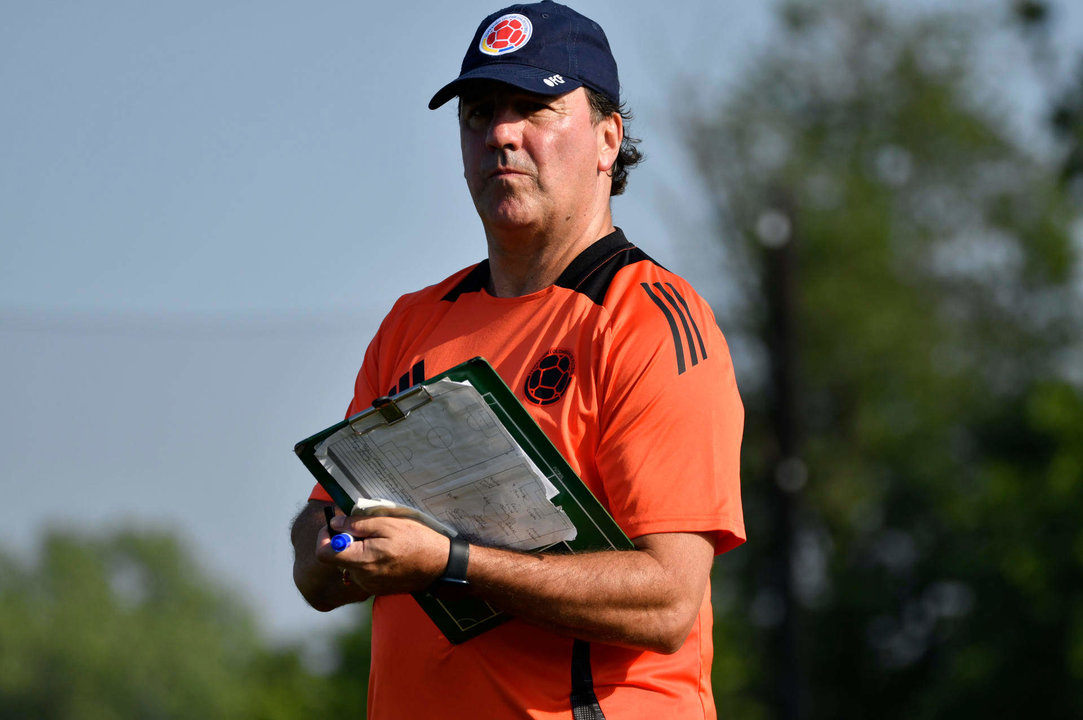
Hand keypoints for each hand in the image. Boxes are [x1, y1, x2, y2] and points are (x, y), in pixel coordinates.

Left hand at [317, 514, 450, 595]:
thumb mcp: (388, 524)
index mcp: (363, 560)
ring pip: (349, 565)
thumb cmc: (416, 540)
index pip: (324, 554)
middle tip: (364, 529)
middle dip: (344, 541)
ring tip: (380, 541)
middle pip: (336, 558)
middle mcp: (362, 577)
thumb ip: (358, 524)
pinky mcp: (376, 589)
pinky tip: (385, 553)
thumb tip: (335, 524)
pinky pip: (361, 572)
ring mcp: (369, 586)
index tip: (335, 526)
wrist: (439, 564)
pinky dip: (367, 560)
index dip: (324, 537)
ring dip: (357, 551)